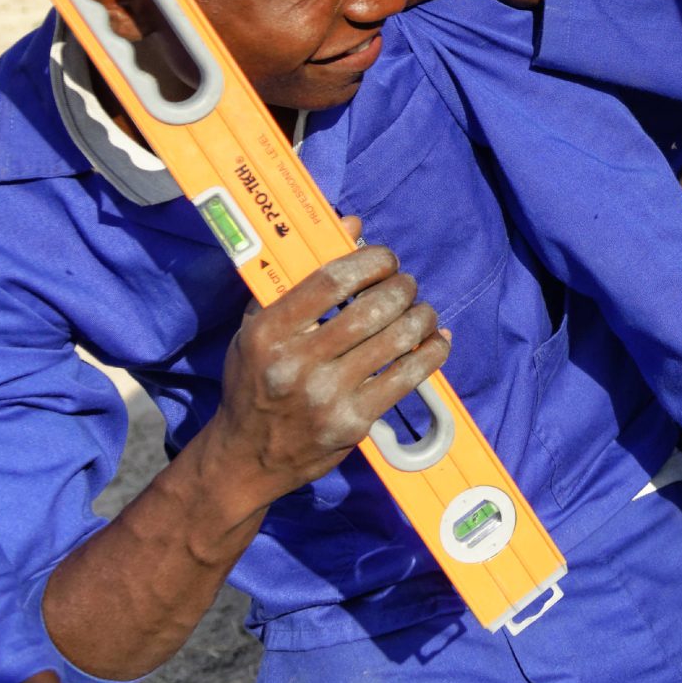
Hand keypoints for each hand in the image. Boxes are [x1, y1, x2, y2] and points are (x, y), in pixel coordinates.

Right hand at [199, 238, 450, 517]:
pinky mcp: (353, 423)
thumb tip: (352, 224)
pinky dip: (432, 351)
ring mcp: (327, 396)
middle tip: (405, 284)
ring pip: (398, 339)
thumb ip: (300, 275)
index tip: (385, 259)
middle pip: (373, 308)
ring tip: (421, 310)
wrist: (246, 457)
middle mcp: (296, 364)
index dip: (371, 261)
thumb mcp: (259, 327)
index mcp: (268, 332)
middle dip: (403, 287)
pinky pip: (409, 376)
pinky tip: (436, 340)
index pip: (332, 280)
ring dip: (422, 315)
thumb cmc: (255, 381)